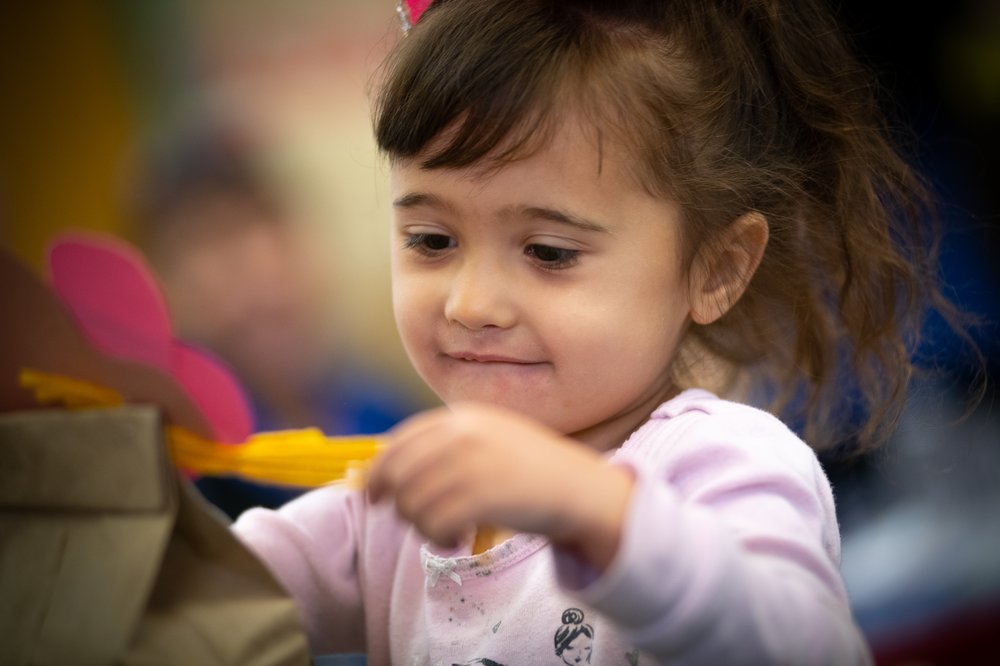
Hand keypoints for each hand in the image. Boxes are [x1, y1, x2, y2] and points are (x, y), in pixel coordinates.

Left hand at [367, 402, 633, 570]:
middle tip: (422, 523)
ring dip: (424, 528)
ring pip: (413, 504)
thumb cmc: (530, 472)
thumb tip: (382, 472)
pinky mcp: (484, 494)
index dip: (379, 472)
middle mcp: (464, 434)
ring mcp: (474, 462)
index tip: (372, 496)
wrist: (581, 489)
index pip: (400, 443)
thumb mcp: (489, 441)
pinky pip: (434, 523)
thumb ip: (444, 448)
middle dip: (402, 506)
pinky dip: (439, 538)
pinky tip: (458, 541)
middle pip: (400, 476)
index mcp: (462, 418)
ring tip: (447, 533)